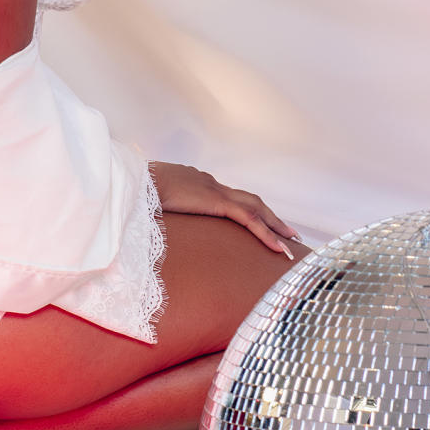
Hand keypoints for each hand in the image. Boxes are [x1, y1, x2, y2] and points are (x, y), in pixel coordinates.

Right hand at [148, 161, 300, 257]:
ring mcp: (215, 190)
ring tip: (292, 242)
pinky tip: (278, 248)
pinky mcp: (217, 202)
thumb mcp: (152, 201)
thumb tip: (153, 220)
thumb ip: (161, 208)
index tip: (257, 222)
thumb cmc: (138, 191)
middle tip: (289, 232)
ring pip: (256, 209)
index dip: (246, 209)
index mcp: (197, 183)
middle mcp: (211, 183)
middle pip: (250, 200)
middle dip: (270, 217)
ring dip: (276, 225)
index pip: (229, 196)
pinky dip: (266, 233)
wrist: (137, 180)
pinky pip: (249, 219)